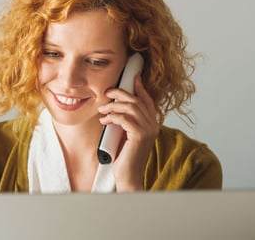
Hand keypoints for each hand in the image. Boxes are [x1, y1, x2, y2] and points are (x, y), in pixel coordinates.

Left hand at [98, 75, 158, 191]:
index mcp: (151, 124)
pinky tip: (104, 121)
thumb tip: (115, 108)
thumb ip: (126, 122)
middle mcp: (153, 125)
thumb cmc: (124, 157)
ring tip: (101, 110)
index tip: (132, 78)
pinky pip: (125, 118)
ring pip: (131, 107)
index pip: (147, 101)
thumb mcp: (125, 135)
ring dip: (113, 106)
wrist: (128, 177)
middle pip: (137, 100)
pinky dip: (112, 117)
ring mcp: (148, 130)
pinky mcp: (140, 136)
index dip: (140, 88)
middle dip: (121, 93)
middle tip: (107, 92)